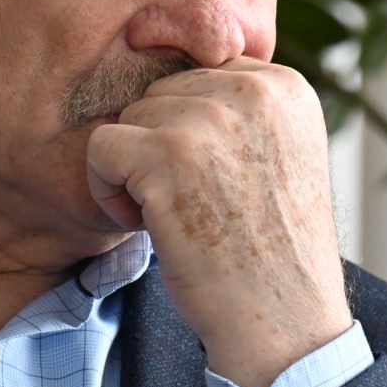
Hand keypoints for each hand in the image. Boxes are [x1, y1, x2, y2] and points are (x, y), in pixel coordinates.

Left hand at [86, 58, 352, 386]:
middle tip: (199, 202)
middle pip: (162, 92)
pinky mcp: (166, 154)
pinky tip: (148, 224)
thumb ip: (239, 108)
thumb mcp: (279, 153)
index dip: (194, 133)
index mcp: (285, 86)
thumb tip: (165, 66)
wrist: (283, 320)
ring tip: (180, 215)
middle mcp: (254, 91)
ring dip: (137, 171)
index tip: (220, 182)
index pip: (202, 76)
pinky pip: (101, 146)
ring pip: (131, 116)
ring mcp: (209, 120)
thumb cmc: (272, 248)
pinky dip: (108, 191)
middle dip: (163, 147)